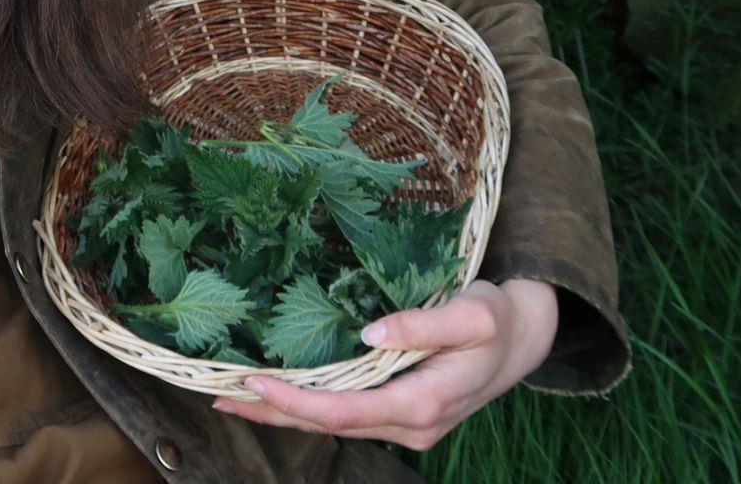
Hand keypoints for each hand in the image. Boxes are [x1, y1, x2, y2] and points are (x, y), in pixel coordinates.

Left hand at [211, 278, 558, 450]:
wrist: (524, 338)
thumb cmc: (497, 319)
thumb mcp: (472, 314)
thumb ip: (425, 325)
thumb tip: (371, 333)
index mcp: (424, 404)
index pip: (345, 412)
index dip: (297, 403)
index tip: (254, 380)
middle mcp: (411, 425)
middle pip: (329, 425)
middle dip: (272, 411)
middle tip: (217, 392)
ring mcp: (405, 425)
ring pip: (333, 424)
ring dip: (283, 412)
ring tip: (231, 394)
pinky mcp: (400, 414)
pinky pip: (345, 415)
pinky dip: (306, 406)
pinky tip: (277, 393)